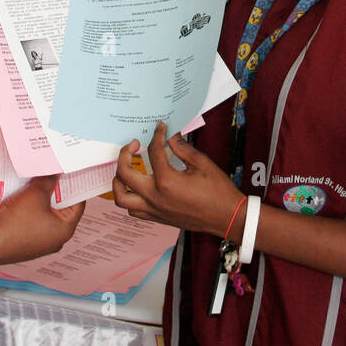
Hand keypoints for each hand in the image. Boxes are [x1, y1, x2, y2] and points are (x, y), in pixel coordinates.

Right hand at [0, 175, 84, 265]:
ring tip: (36, 184)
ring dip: (41, 201)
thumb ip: (49, 181)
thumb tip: (54, 173)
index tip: (70, 175)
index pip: (78, 204)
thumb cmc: (16, 222)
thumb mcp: (35, 194)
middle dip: (55, 192)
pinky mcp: (25, 245)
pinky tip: (23, 199)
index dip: (74, 187)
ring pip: (45, 216)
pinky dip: (30, 211)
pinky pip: (32, 224)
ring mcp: (40, 244)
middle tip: (52, 176)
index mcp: (65, 230)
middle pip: (60, 210)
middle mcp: (55, 240)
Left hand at [112, 121, 243, 235]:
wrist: (226, 217)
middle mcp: (155, 196)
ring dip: (119, 181)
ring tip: (126, 169)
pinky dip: (129, 198)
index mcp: (166, 180)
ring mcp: (154, 209)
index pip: (153, 151)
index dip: (156, 135)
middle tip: (134, 145)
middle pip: (124, 174)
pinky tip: (137, 188)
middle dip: (125, 154)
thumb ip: (182, 148)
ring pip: (121, 197)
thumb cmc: (218, 191)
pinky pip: (132, 210)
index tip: (160, 128)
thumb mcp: (202, 164)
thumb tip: (170, 137)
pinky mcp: (157, 217)